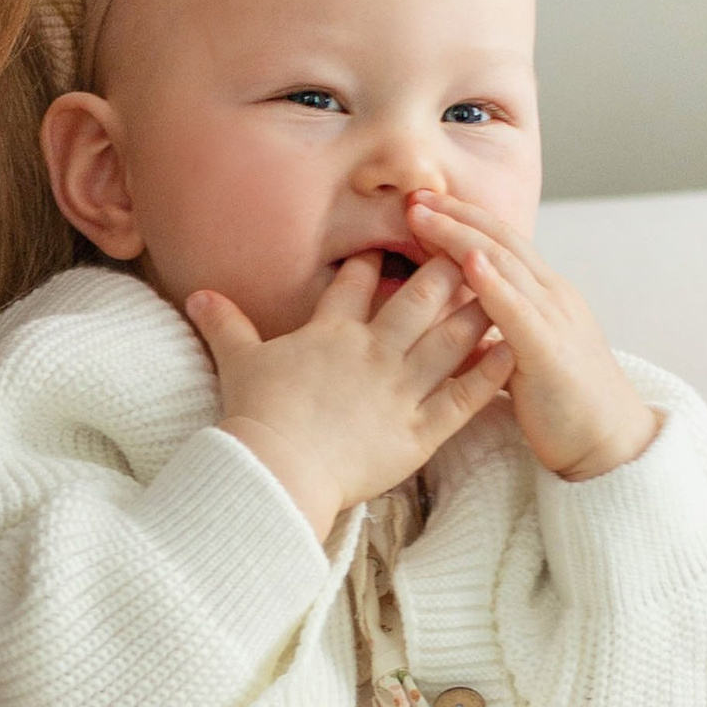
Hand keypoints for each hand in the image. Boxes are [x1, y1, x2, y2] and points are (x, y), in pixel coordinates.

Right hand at [187, 255, 512, 541]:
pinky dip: (489, 373)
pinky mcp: (419, 431)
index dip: (375, 258)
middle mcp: (373, 351)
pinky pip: (464, 397)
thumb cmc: (256, 417)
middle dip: (445, 268)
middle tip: (470, 245)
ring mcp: (400, 390)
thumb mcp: (237, 362)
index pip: (357, 283)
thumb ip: (225, 324)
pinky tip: (510, 350)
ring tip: (504, 289)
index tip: (391, 239)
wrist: (276, 468)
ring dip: (478, 311)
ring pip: (450, 340)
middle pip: (419, 298)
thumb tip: (196, 295)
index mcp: (331, 333)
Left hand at [405, 190, 658, 482]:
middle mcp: (552, 297)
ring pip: (505, 264)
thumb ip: (491, 338)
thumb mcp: (519, 360)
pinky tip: (467, 261)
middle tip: (413, 195)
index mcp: (545, 297)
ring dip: (461, 235)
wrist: (609, 446)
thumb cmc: (562, 407)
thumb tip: (453, 329)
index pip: (500, 244)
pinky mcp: (550, 351)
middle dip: (455, 215)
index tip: (423, 204)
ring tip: (424, 214)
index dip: (462, 220)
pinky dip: (491, 282)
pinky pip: (518, 310)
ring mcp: (555, 319)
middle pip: (500, 241)